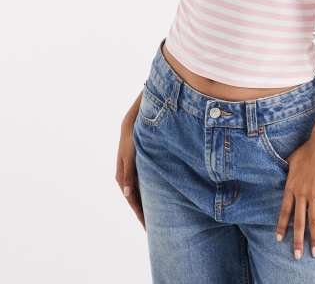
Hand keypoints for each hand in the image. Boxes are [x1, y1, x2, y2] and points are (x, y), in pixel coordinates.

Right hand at [115, 115, 144, 229]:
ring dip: (146, 204)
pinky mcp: (137, 168)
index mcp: (122, 177)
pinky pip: (142, 185)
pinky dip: (147, 193)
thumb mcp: (130, 157)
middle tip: (153, 228)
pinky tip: (156, 197)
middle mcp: (125, 178)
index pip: (132, 201)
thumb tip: (127, 194)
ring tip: (155, 217)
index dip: (140, 214)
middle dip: (143, 213)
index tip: (147, 226)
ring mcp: (131, 173)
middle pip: (135, 200)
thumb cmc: (131, 139)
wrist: (132, 124)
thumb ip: (129, 175)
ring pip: (139, 193)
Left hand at [275, 135, 314, 258]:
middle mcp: (301, 193)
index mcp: (291, 186)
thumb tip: (282, 173)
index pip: (284, 211)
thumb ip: (286, 170)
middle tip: (296, 255)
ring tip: (314, 252)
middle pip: (298, 221)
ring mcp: (314, 193)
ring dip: (313, 237)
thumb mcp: (290, 160)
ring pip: (313, 220)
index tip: (279, 239)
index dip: (281, 225)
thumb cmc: (306, 150)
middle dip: (297, 240)